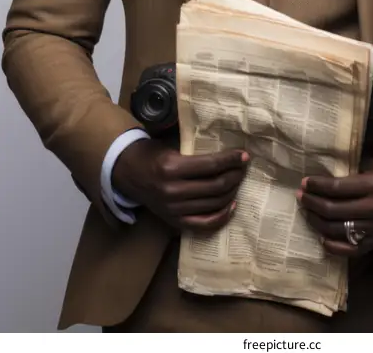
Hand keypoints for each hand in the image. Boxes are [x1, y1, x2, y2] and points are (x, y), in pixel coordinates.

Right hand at [112, 139, 249, 232]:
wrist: (128, 173)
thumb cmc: (152, 154)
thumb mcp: (171, 147)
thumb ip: (195, 153)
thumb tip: (227, 153)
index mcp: (172, 168)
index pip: (211, 166)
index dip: (232, 160)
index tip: (245, 155)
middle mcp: (173, 192)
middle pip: (216, 186)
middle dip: (235, 175)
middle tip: (243, 167)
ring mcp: (174, 210)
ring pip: (214, 204)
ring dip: (232, 192)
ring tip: (238, 180)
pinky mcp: (174, 222)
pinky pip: (204, 224)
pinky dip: (222, 216)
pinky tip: (232, 205)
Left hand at [297, 156, 372, 255]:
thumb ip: (351, 166)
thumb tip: (321, 168)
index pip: (338, 188)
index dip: (317, 186)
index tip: (304, 182)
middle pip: (334, 210)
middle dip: (312, 203)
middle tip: (301, 196)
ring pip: (337, 230)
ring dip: (316, 221)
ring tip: (306, 212)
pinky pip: (349, 250)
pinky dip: (332, 245)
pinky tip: (321, 236)